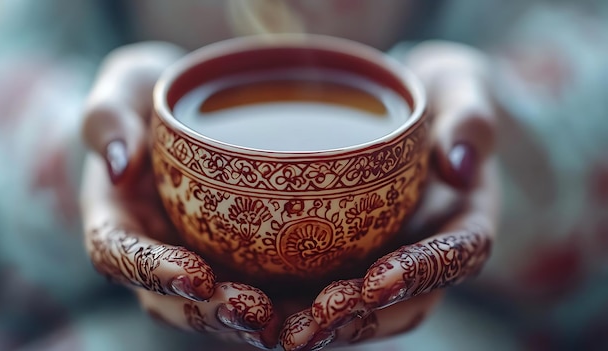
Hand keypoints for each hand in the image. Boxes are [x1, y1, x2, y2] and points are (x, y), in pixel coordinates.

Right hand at [80, 42, 278, 348]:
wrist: (183, 111)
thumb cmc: (149, 96)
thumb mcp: (124, 86)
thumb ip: (109, 117)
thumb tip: (118, 165)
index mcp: (116, 217)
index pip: (120, 255)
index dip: (154, 272)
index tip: (195, 275)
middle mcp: (153, 250)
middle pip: (171, 299)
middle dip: (212, 311)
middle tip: (255, 312)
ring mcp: (192, 259)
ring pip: (212, 307)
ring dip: (249, 322)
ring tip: (291, 323)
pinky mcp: (230, 257)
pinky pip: (250, 290)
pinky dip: (280, 305)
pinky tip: (314, 307)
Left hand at [278, 41, 500, 349]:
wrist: (413, 106)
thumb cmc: (439, 97)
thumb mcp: (463, 89)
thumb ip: (471, 119)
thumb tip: (460, 164)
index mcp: (465, 220)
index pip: (454, 256)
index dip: (419, 274)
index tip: (378, 282)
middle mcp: (426, 252)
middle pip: (403, 304)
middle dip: (358, 319)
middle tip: (310, 325)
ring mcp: (388, 258)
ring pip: (362, 310)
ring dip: (320, 325)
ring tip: (273, 329)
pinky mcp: (352, 255)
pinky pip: (326, 288)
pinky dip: (293, 302)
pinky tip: (254, 304)